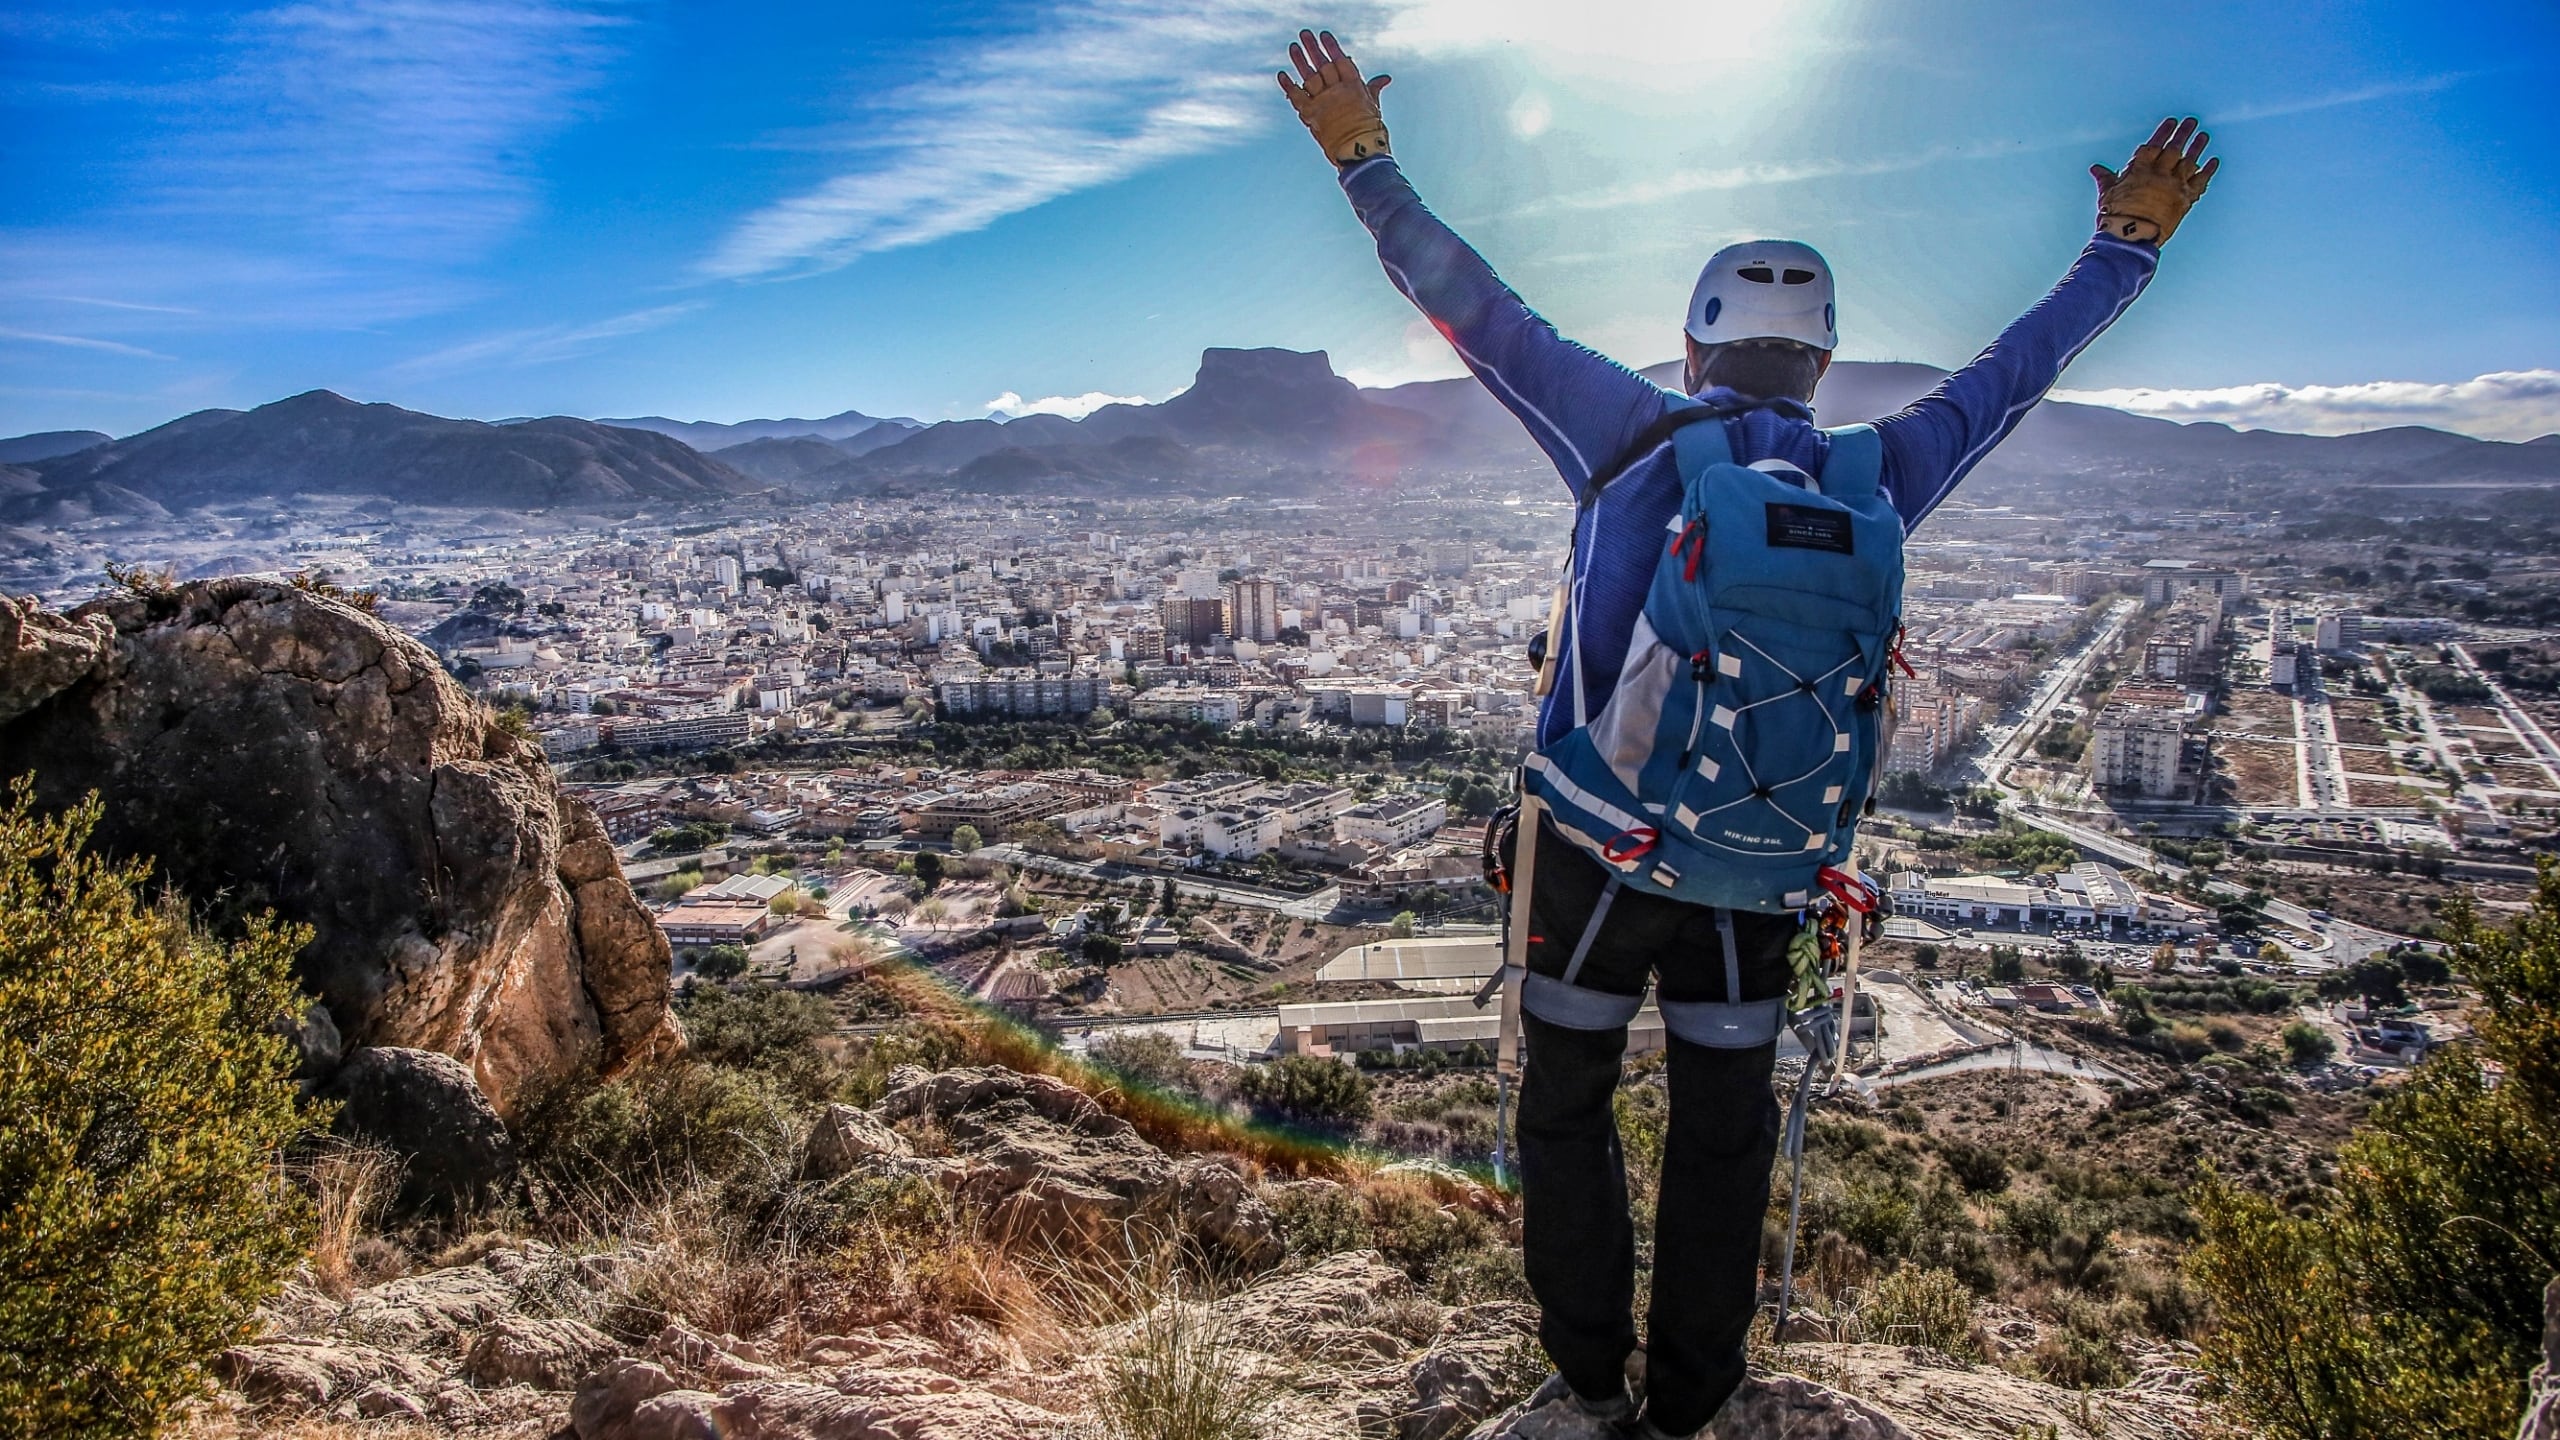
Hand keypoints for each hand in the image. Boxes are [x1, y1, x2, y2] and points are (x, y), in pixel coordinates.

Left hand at [1278, 28, 1390, 164]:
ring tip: (1293, 46)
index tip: (1323, 35)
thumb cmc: (1370, 131)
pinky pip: (1296, 96)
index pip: (1340, 60)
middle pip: (1323, 64)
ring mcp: (1323, 101)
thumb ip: (1373, 89)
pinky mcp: (1311, 114)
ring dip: (1299, 60)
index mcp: (1354, 86)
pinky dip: (1288, 85)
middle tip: (1304, 33)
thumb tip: (1385, 78)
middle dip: (1313, 48)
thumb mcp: (1374, 106)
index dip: (1331, 47)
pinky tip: (1282, 74)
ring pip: (1309, 76)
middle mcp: (1338, 90)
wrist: (1359, 153)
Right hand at [2090, 117, 2218, 245]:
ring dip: (2197, 147)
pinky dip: (2208, 171)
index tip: (2172, 121)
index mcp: (2140, 170)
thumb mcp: (2108, 194)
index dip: (2164, 132)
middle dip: (2184, 133)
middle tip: (2192, 122)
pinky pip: (2200, 182)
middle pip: (2174, 149)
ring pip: (2189, 161)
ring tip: (2203, 136)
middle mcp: (2159, 174)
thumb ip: (2106, 178)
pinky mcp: (2184, 200)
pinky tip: (2213, 161)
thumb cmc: (2116, 217)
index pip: (2155, 145)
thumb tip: (2095, 168)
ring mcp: (2174, 186)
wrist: (2131, 238)